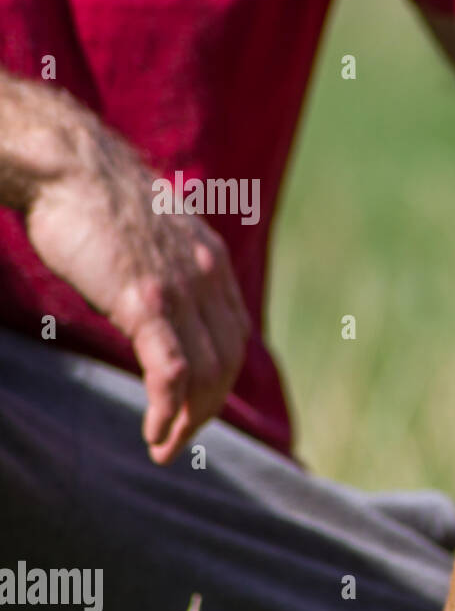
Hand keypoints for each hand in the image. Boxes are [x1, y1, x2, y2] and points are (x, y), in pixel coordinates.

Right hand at [1, 78, 249, 463]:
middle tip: (179, 441)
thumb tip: (162, 303)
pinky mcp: (145, 300)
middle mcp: (206, 277)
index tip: (196, 406)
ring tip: (164, 447)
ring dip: (188, 420)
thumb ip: (168, 269)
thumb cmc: (93, 199)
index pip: (233, 336)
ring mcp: (179, 288)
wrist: (65, 164)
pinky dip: (168, 410)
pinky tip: (154, 432)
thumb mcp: (151, 236)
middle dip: (207, 410)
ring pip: (206, 373)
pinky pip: (172, 370)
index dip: (220, 379)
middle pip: (228, 362)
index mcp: (211, 262)